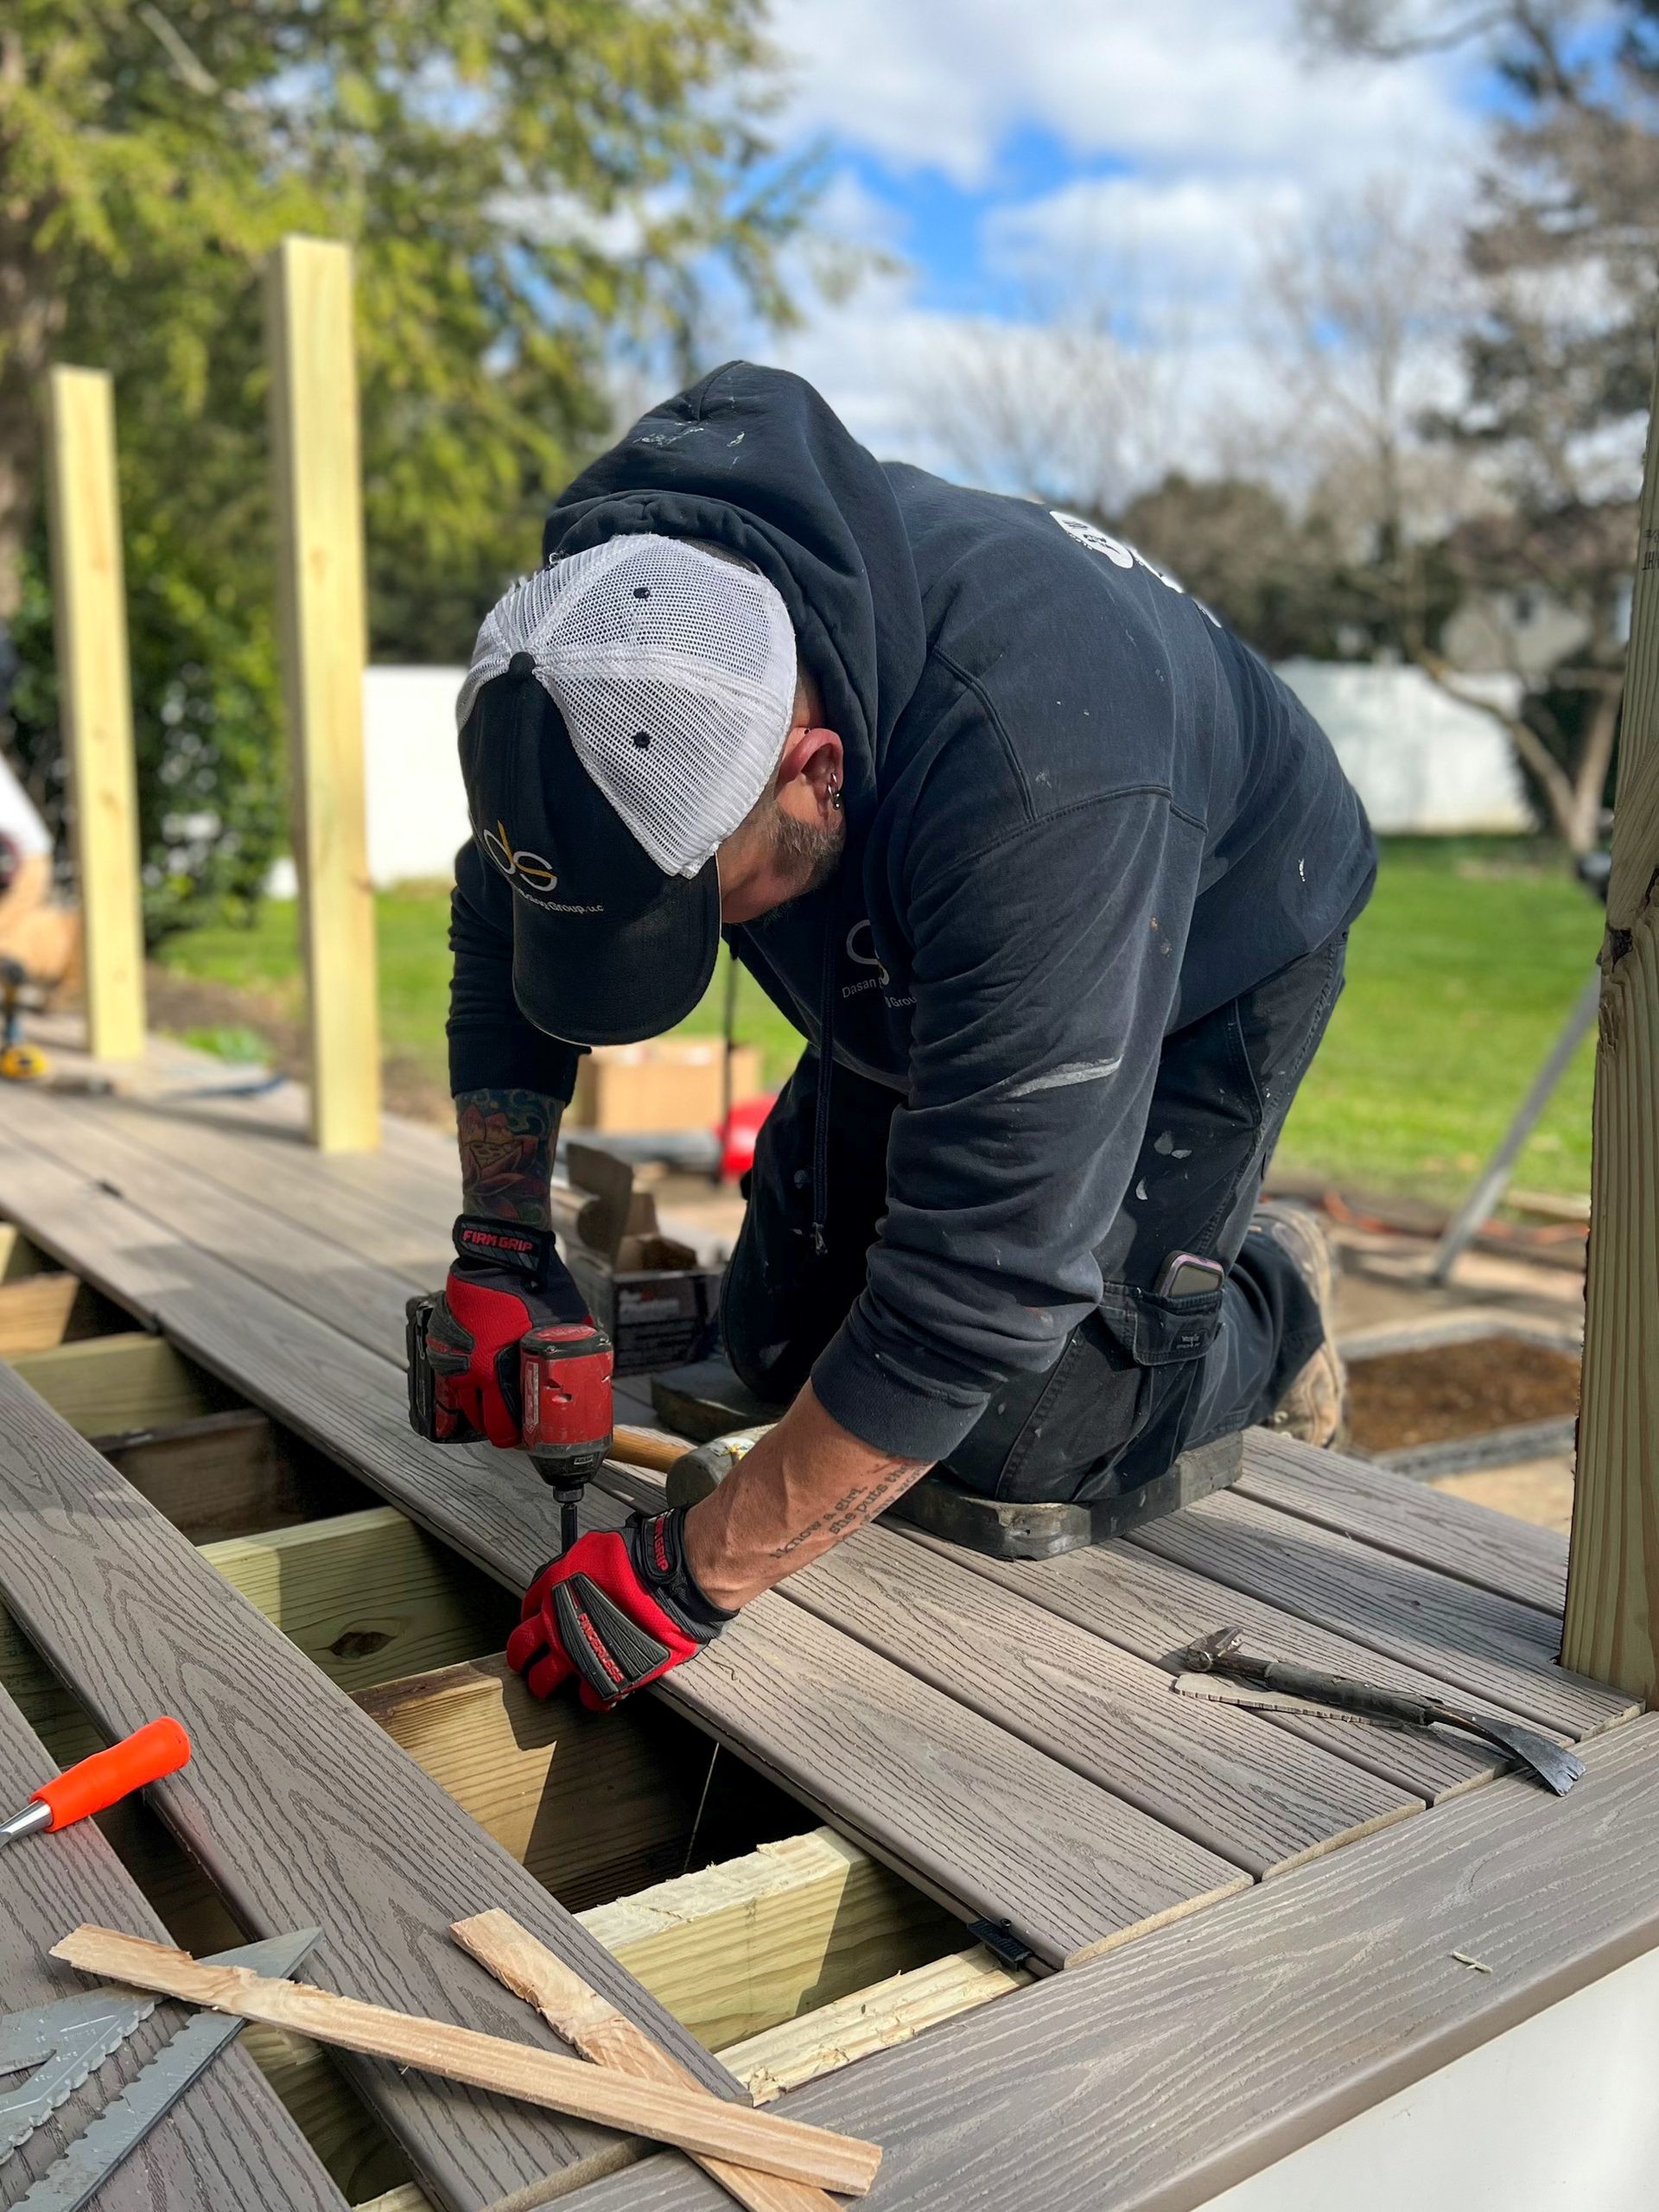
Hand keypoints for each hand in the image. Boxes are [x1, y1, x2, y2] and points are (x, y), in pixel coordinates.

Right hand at [423, 1215, 588, 1448]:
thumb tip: (591, 1376)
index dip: (514, 1438)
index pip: (500, 1428)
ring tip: (499, 1390)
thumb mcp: (566, 1326)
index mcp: (495, 1373)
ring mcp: (450, 1352)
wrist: (503, 1253)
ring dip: (479, 1397)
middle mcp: (467, 1369)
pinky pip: (450, 1366)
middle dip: (496, 1421)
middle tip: (514, 1415)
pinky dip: (464, 1370)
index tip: (525, 1436)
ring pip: (462, 1393)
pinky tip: (481, 1362)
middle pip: (478, 1418)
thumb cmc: (538, 1287)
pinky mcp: (440, 1335)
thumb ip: (572, 1354)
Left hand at [506, 1509, 732, 1708]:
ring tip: (550, 1686)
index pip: (527, 1609)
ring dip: (544, 1684)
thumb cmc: (638, 1560)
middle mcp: (557, 1626)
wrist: (667, 1583)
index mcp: (553, 1590)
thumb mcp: (595, 1548)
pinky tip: (598, 1691)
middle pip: (522, 1650)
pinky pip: (590, 1696)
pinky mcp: (604, 1676)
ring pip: (544, 1680)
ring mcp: (577, 1654)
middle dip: (521, 1658)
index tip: (534, 1623)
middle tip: (525, 1663)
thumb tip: (580, 1568)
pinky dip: (593, 1696)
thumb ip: (578, 1565)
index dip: (530, 1618)